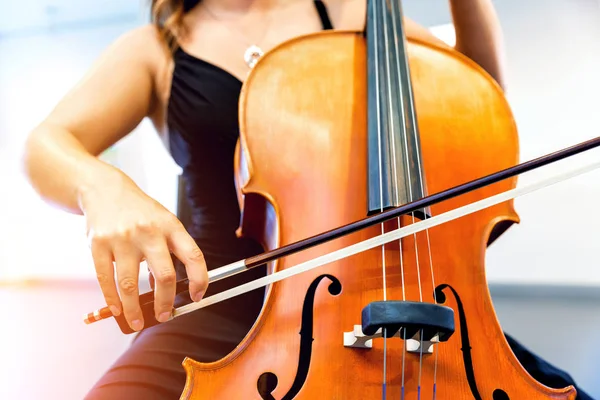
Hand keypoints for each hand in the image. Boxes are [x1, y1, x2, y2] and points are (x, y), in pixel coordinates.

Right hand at [80, 171, 207, 331]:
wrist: (104, 189)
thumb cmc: (140, 212)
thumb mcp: (163, 222)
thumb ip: (169, 251)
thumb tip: (168, 290)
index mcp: (171, 227)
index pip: (193, 256)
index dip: (199, 279)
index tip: (197, 297)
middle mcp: (148, 232)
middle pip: (164, 275)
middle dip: (165, 302)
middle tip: (164, 315)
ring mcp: (122, 238)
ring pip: (130, 285)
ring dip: (134, 309)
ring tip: (137, 321)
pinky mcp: (98, 244)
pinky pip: (105, 279)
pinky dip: (112, 299)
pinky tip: (118, 309)